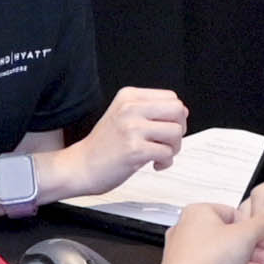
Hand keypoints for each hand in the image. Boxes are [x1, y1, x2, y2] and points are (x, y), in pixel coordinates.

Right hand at [50, 83, 191, 202]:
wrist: (81, 166)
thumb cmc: (103, 145)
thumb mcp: (123, 115)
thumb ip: (150, 110)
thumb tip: (182, 112)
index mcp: (128, 97)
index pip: (171, 97)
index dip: (175, 115)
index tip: (165, 128)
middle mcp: (130, 108)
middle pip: (177, 110)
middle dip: (179, 128)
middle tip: (167, 140)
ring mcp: (131, 128)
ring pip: (176, 132)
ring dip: (173, 148)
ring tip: (159, 153)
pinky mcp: (134, 149)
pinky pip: (167, 153)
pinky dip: (165, 162)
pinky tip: (153, 164)